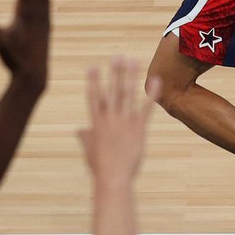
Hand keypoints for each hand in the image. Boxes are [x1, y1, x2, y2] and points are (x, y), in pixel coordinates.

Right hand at [76, 57, 156, 183]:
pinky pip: (145, 108)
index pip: (94, 97)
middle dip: (114, 72)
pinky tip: (156, 80)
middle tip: (116, 57)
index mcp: (96, 122)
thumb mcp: (89, 150)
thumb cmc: (99, 167)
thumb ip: (84, 136)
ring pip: (126, 94)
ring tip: (132, 61)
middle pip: (111, 90)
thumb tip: (78, 129)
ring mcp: (123, 122)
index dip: (93, 81)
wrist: (113, 178)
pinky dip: (151, 94)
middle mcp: (109, 118)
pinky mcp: (138, 128)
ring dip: (129, 76)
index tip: (92, 67)